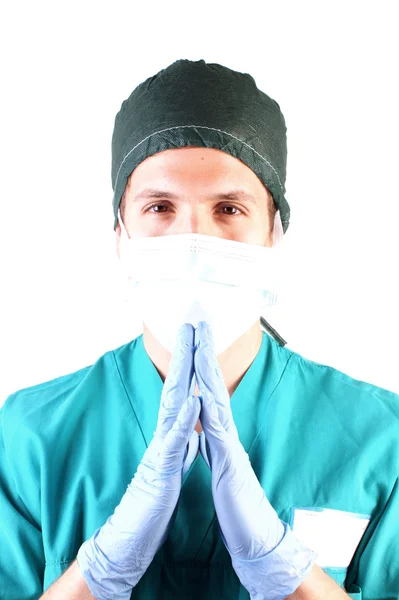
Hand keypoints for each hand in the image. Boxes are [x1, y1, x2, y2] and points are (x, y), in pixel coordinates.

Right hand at [77, 324, 199, 598]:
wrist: (135, 530)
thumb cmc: (156, 492)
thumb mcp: (173, 457)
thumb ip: (180, 435)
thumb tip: (188, 417)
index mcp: (172, 428)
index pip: (182, 386)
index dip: (191, 359)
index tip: (199, 332)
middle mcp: (165, 429)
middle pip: (175, 383)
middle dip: (185, 350)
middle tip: (192, 319)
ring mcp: (161, 445)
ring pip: (172, 402)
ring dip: (182, 372)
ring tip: (191, 344)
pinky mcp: (162, 468)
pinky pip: (174, 440)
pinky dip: (184, 420)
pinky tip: (193, 400)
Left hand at [194, 321, 315, 599]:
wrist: (256, 533)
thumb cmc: (237, 499)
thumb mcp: (222, 462)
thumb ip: (216, 440)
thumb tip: (209, 424)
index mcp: (220, 431)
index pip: (208, 389)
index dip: (200, 363)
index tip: (192, 338)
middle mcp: (226, 431)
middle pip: (214, 384)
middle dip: (204, 351)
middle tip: (199, 322)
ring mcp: (230, 444)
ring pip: (216, 399)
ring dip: (207, 370)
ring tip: (199, 343)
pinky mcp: (230, 463)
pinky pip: (216, 434)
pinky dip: (208, 413)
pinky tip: (201, 396)